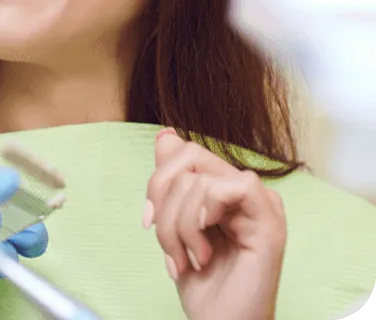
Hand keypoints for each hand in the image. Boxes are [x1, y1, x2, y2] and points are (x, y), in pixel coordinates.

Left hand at [144, 129, 285, 319]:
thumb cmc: (201, 284)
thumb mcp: (174, 226)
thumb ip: (172, 182)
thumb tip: (166, 135)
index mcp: (225, 189)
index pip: (184, 153)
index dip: (157, 182)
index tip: (149, 222)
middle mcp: (246, 191)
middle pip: (189, 157)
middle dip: (163, 202)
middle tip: (166, 243)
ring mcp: (262, 204)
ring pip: (199, 180)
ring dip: (177, 227)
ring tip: (186, 259)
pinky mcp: (271, 222)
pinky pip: (231, 187)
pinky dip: (201, 218)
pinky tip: (204, 248)